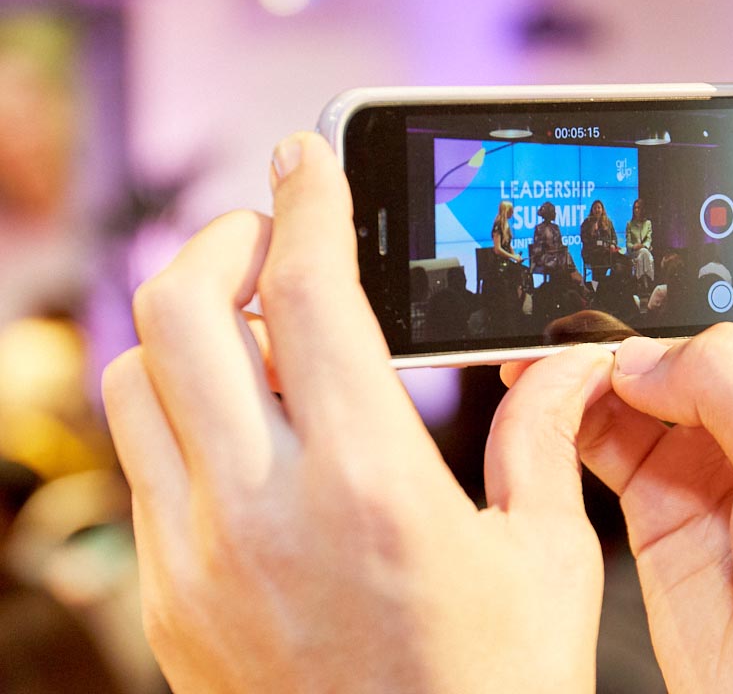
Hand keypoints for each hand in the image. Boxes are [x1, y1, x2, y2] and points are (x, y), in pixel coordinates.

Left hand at [102, 133, 614, 693]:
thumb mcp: (546, 563)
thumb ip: (545, 439)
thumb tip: (574, 362)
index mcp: (371, 488)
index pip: (313, 295)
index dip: (309, 202)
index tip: (308, 155)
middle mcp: (260, 513)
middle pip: (179, 312)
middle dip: (220, 242)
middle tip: (271, 237)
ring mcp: (194, 560)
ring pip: (136, 380)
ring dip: (189, 326)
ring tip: (259, 328)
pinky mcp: (167, 599)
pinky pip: (142, 461)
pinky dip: (180, 405)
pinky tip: (249, 424)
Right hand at [505, 28, 732, 693]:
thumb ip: (732, 392)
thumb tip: (644, 351)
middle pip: (719, 263)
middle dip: (660, 237)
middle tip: (602, 213)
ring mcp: (715, 415)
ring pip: (641, 336)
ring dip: (593, 329)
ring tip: (549, 322)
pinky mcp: (660, 462)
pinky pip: (597, 404)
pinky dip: (560, 393)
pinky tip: (532, 386)